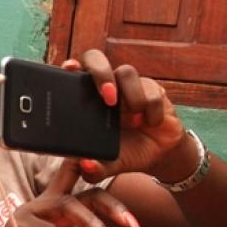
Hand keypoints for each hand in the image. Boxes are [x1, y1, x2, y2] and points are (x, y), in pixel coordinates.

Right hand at [0, 159, 136, 226]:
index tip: (133, 220)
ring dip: (92, 223)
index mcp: (57, 207)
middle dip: (109, 204)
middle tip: (130, 223)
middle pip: (82, 192)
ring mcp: (31, 210)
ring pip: (67, 206)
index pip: (85, 189)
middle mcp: (45, 202)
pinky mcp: (18, 224)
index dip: (110, 196)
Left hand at [65, 50, 186, 181]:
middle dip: (100, 73)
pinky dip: (152, 110)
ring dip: (131, 98)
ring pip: (126, 72)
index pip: (72, 73)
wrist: (157, 154)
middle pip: (95, 57)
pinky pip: (152, 90)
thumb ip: (94, 169)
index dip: (69, 66)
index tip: (69, 68)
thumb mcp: (108, 165)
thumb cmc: (124, 152)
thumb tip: (85, 165)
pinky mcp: (152, 88)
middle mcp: (104, 86)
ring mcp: (128, 85)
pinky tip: (151, 123)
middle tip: (108, 97)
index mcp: (85, 99)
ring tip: (133, 122)